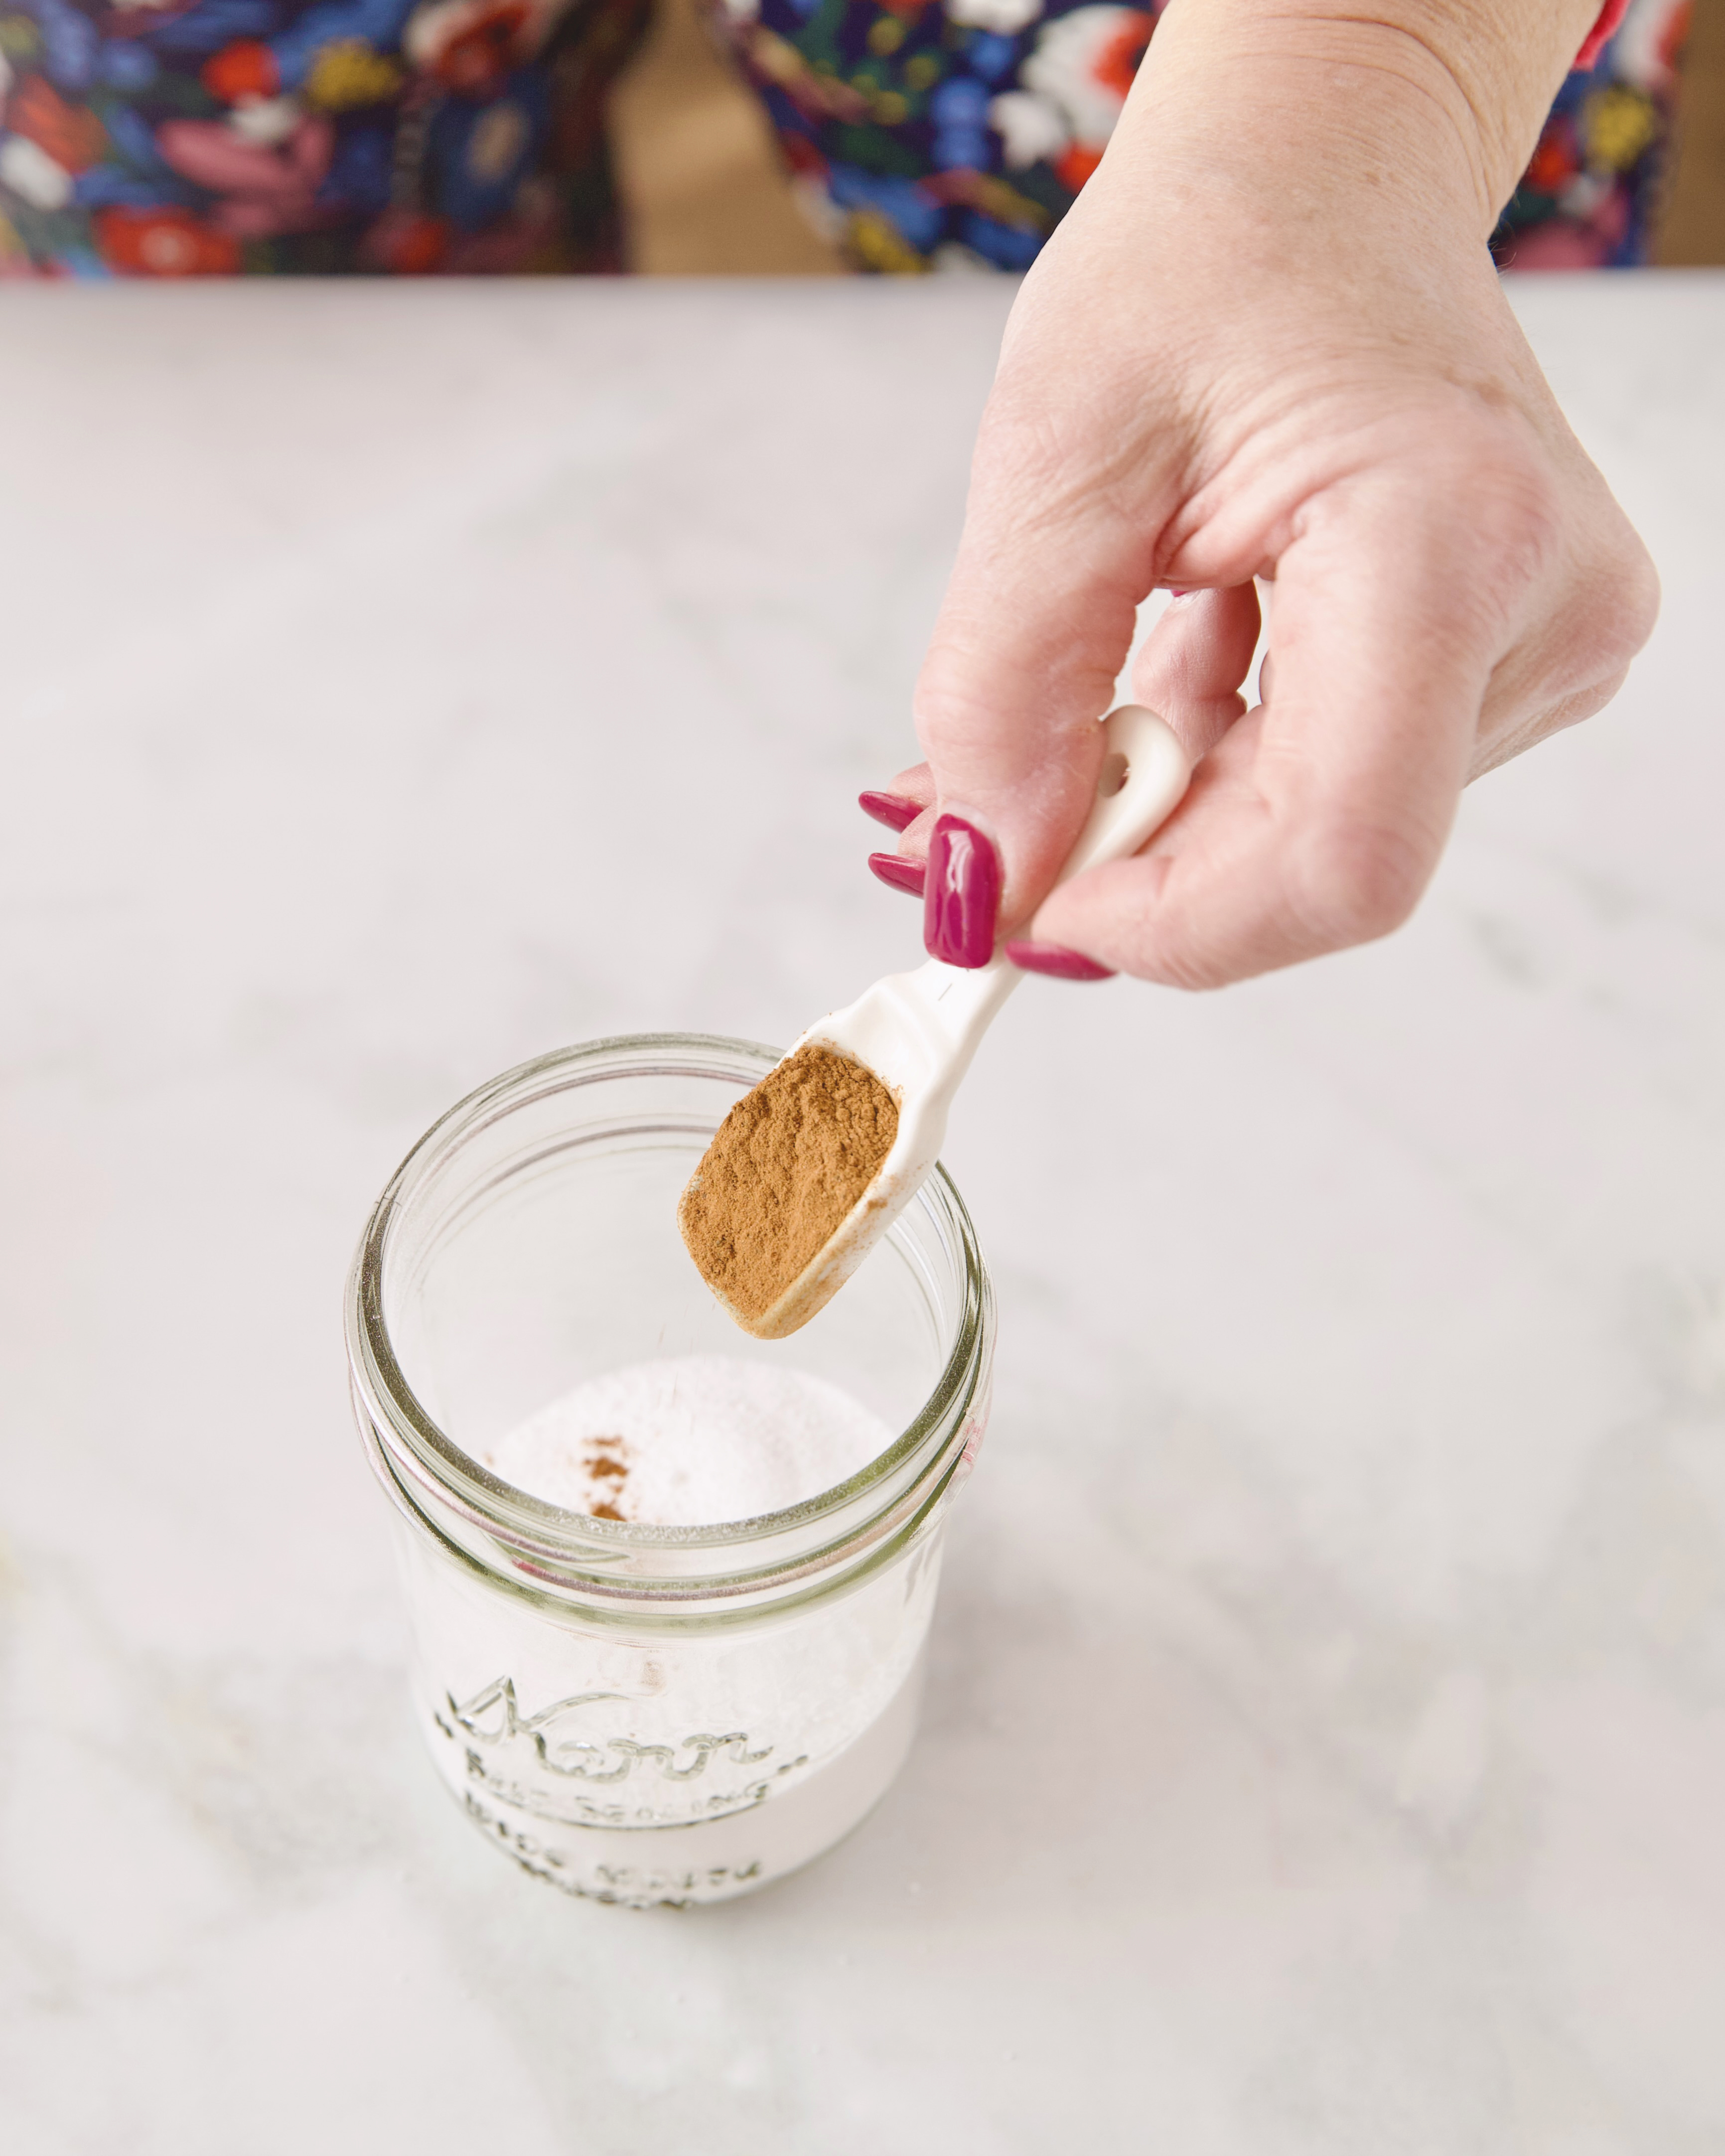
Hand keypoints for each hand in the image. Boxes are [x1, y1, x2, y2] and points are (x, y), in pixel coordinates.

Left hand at [872, 0, 1657, 987]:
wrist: (1323, 178)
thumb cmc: (1208, 258)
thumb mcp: (1058, 458)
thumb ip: (1007, 691)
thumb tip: (983, 881)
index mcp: (1446, 541)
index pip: (1336, 859)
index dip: (1167, 926)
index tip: (1026, 907)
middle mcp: (1540, 612)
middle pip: (1322, 865)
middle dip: (1138, 870)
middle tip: (988, 820)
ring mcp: (1545, 646)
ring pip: (1323, 839)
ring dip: (1167, 817)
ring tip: (1073, 716)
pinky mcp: (1515, 661)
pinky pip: (1343, 786)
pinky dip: (1217, 776)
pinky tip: (1154, 694)